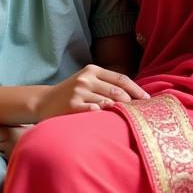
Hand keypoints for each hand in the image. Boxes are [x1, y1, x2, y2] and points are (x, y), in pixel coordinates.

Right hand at [33, 65, 148, 120]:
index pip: (121, 78)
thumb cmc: (72, 93)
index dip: (137, 90)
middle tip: (143, 115)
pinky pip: (95, 112)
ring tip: (131, 122)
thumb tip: (136, 95)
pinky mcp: (72, 106)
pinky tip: (108, 122)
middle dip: (133, 104)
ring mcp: (79, 92)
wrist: (44, 102)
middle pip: (118, 92)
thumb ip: (107, 84)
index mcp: (92, 70)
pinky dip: (104, 116)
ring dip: (121, 113)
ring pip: (109, 103)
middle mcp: (86, 79)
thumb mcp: (87, 81)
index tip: (149, 101)